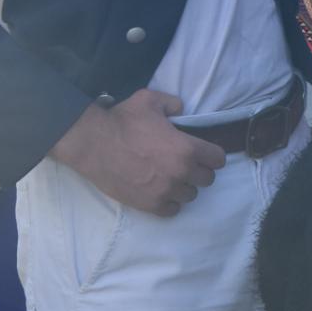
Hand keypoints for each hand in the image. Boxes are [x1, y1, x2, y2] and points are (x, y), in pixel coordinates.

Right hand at [51, 89, 225, 216]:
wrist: (93, 144)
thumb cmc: (122, 121)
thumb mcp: (150, 100)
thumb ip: (172, 103)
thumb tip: (181, 110)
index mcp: (186, 148)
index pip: (218, 158)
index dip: (212, 154)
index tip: (205, 153)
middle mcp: (181, 172)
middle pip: (207, 179)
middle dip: (199, 171)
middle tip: (186, 164)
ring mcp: (166, 191)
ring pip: (190, 195)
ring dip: (184, 187)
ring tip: (171, 178)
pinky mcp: (151, 205)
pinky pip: (173, 210)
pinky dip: (170, 202)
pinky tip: (161, 192)